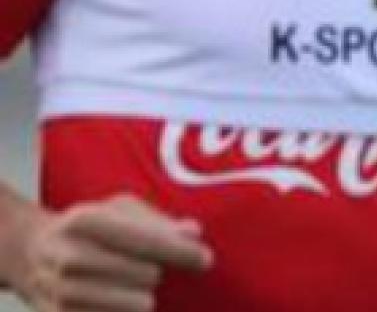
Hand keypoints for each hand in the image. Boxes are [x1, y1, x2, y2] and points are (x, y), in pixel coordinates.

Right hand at [17, 195, 213, 311]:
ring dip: (143, 295)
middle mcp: (68, 257)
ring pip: (140, 305)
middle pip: (149, 276)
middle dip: (155, 272)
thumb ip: (159, 221)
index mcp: (83, 221)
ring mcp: (62, 292)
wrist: (35, 253)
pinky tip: (114, 298)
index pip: (147, 241)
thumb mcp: (120, 210)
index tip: (205, 259)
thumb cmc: (90, 229)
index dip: (183, 252)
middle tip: (141, 266)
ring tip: (125, 282)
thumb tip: (192, 234)